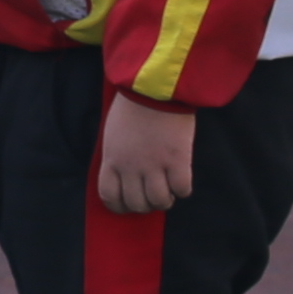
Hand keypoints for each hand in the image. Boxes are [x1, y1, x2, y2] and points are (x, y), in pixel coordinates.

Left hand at [96, 94, 199, 214]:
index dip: (119, 206)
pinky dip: (183, 190)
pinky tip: (182, 181)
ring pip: (160, 201)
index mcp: (112, 159)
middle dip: (146, 205)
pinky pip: (182, 189)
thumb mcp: (113, 133)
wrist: (154, 86)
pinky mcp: (178, 159)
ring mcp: (155, 165)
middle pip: (136, 203)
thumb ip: (117, 157)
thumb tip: (125, 178)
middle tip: (153, 196)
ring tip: (169, 191)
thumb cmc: (133, 105)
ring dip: (165, 200)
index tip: (128, 205)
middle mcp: (131, 167)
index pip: (109, 197)